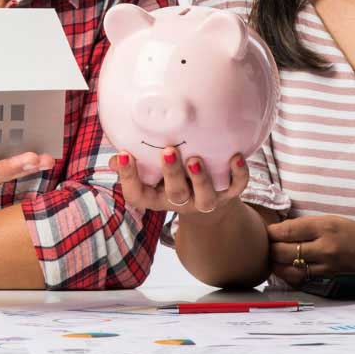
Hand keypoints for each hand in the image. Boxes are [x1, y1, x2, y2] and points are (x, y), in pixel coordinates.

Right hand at [110, 148, 248, 216]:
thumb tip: (115, 155)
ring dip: (201, 179)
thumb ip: (136, 161)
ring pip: (205, 198)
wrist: (207, 196)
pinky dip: (238, 174)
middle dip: (172, 174)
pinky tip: (236, 157)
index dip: (128, 177)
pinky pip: (236, 187)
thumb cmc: (171, 175)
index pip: (137, 194)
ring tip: (195, 160)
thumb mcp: (150, 171)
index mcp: (157, 196)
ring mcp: (205, 200)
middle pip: (175, 195)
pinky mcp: (229, 193)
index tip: (124, 154)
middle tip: (169, 152)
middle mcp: (180, 201)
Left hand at [265, 215, 354, 287]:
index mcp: (325, 226)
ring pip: (290, 269)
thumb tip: (280, 229)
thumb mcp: (333, 221)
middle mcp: (325, 247)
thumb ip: (307, 225)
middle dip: (270, 249)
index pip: (288, 231)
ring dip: (276, 265)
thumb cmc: (354, 235)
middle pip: (284, 251)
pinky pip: (301, 280)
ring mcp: (326, 266)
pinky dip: (289, 276)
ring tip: (272, 259)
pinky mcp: (328, 280)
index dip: (272, 232)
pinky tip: (285, 271)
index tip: (266, 231)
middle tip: (266, 246)